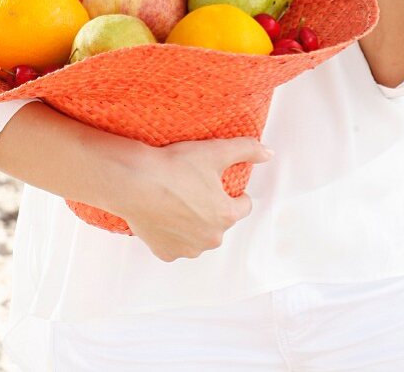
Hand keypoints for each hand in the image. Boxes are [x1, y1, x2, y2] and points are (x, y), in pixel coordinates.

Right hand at [104, 135, 272, 261]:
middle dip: (213, 208)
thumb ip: (246, 150)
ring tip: (179, 199)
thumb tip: (268, 153)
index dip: (235, 192)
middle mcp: (210, 239)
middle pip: (220, 223)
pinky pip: (176, 244)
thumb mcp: (216, 151)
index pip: (243, 206)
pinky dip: (173, 233)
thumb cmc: (175, 167)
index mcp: (226, 216)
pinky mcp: (165, 253)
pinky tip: (165, 214)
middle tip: (196, 187)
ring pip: (199, 236)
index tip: (221, 183)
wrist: (135, 181)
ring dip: (194, 223)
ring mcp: (187, 249)